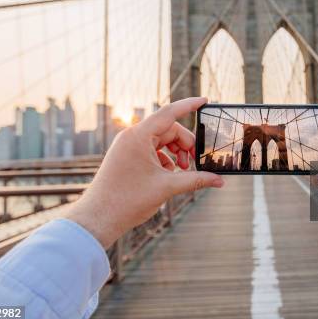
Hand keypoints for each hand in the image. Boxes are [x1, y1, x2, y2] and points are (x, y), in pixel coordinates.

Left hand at [65, 97, 223, 247]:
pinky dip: (164, 159)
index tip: (204, 100)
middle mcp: (131, 136)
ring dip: (175, 153)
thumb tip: (219, 181)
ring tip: (182, 171)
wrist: (98, 218)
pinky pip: (151, 150)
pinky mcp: (126, 156)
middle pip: (168, 130)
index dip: (189, 105)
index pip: (169, 112)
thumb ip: (196, 180)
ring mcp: (127, 146)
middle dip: (184, 144)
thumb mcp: (167, 188)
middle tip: (193, 163)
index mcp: (138, 136)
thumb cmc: (127, 201)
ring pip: (160, 140)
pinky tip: (168, 175)